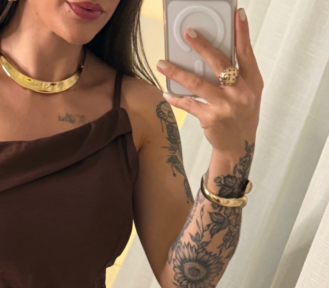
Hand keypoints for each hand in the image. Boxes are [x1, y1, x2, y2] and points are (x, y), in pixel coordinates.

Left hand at [156, 7, 262, 157]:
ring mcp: (225, 105)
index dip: (242, 33)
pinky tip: (166, 92)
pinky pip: (189, 104)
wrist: (238, 145)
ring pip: (198, 83)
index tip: (238, 14)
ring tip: (162, 63)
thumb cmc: (242, 115)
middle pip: (219, 63)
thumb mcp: (248, 92)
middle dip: (202, 46)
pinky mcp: (210, 118)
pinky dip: (176, 98)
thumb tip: (214, 54)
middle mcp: (240, 92)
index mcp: (252, 81)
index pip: (246, 52)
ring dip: (178, 72)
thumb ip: (237, 74)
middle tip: (188, 33)